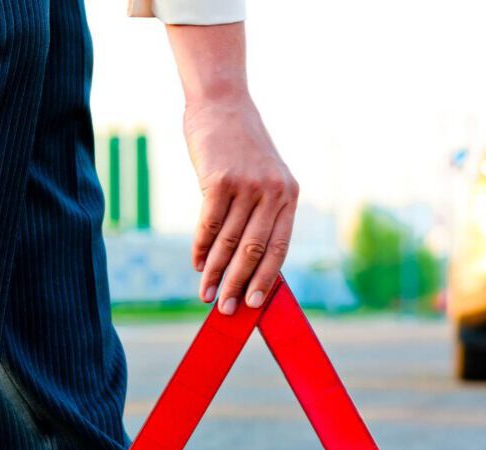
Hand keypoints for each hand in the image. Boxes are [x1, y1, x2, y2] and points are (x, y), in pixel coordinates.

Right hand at [183, 96, 297, 313]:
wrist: (221, 104)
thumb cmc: (240, 147)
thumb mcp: (264, 176)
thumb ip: (261, 212)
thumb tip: (246, 263)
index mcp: (289, 195)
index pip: (280, 247)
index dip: (266, 279)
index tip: (253, 304)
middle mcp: (273, 192)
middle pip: (254, 250)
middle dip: (238, 284)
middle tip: (226, 310)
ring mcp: (247, 185)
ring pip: (230, 241)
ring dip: (215, 272)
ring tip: (206, 294)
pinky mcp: (219, 180)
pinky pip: (209, 224)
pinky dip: (201, 248)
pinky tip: (196, 265)